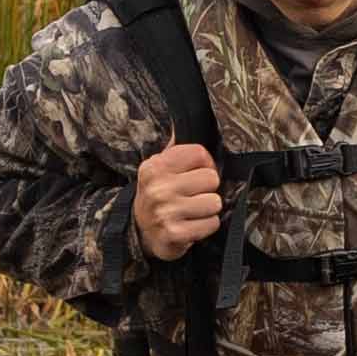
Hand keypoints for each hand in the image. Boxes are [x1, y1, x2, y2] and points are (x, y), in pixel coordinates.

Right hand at [132, 144, 224, 258]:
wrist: (141, 232)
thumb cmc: (158, 195)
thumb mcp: (159, 168)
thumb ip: (176, 148)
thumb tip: (184, 122)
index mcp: (155, 166)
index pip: (199, 153)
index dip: (205, 164)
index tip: (197, 173)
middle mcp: (158, 188)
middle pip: (211, 178)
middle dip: (207, 188)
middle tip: (193, 195)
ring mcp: (165, 212)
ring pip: (215, 202)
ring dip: (208, 209)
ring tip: (193, 210)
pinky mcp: (175, 234)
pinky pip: (212, 223)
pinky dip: (206, 226)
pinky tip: (192, 225)